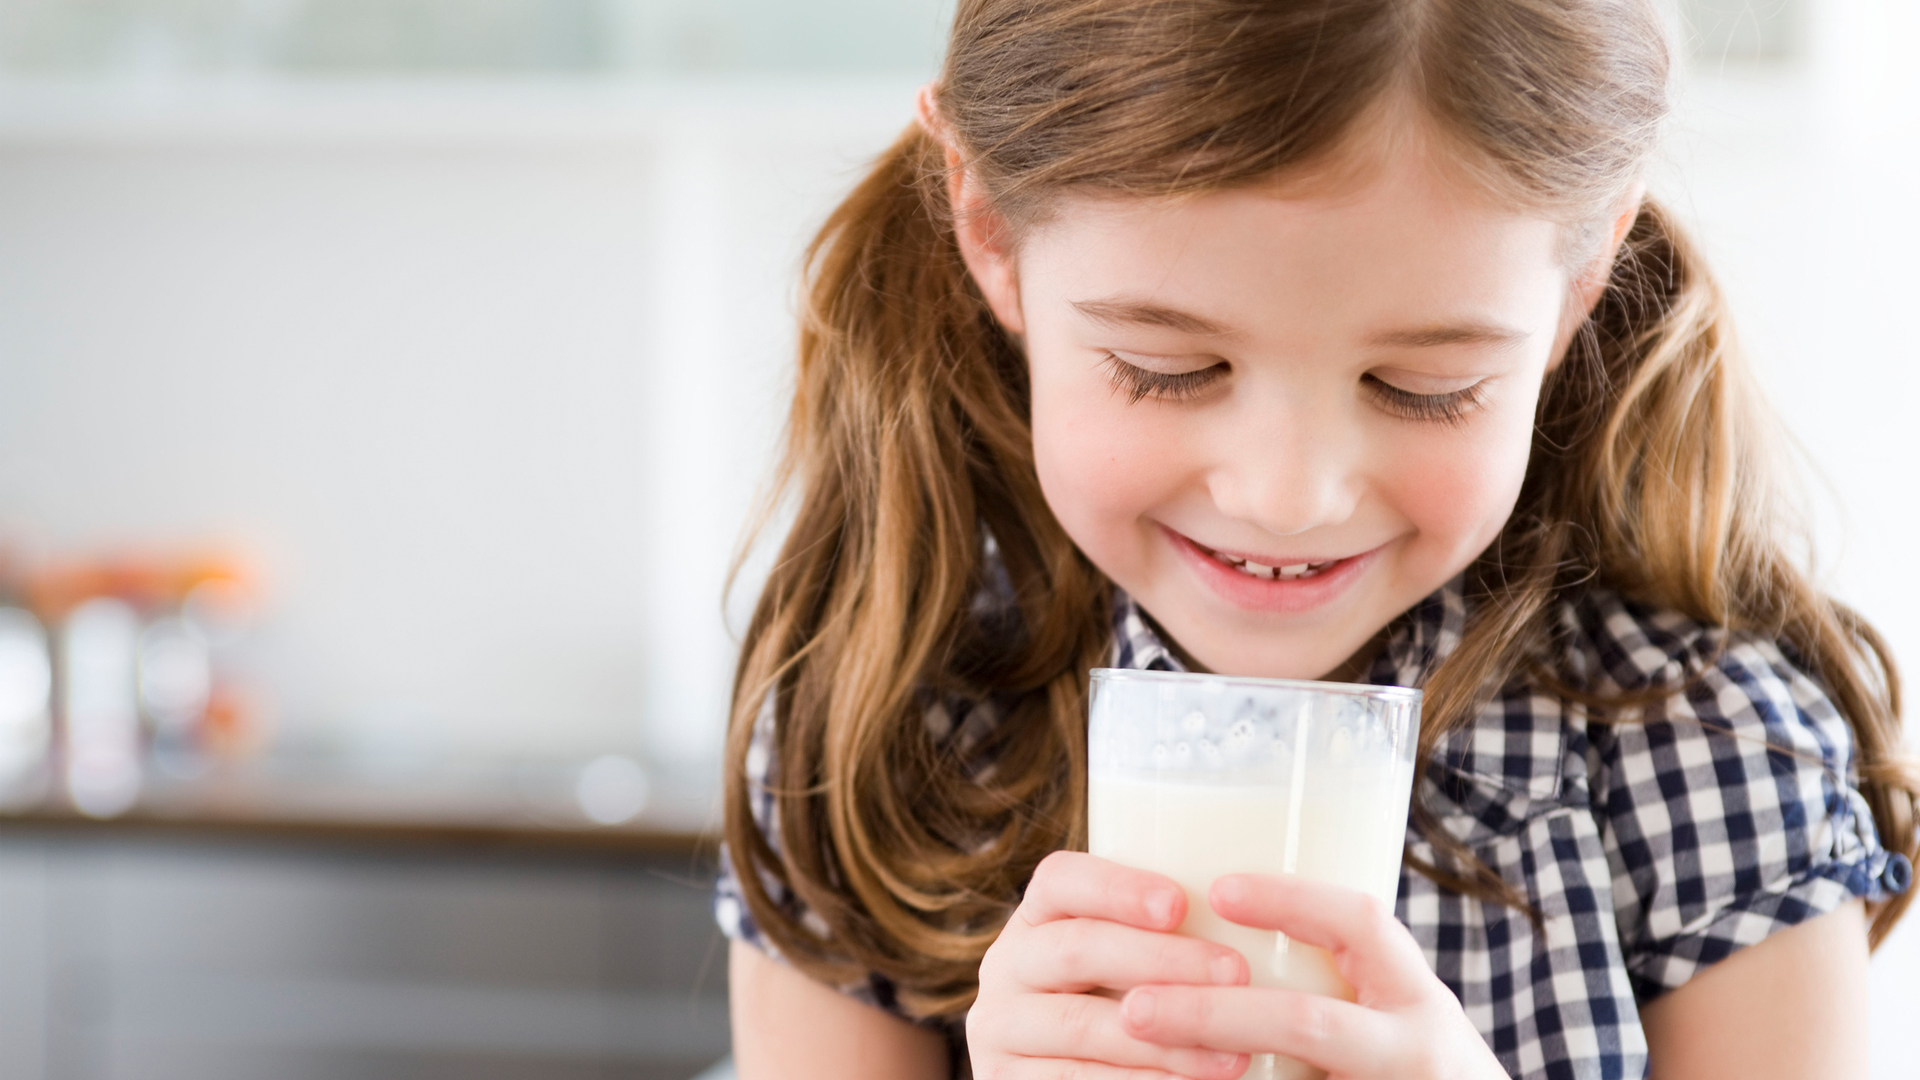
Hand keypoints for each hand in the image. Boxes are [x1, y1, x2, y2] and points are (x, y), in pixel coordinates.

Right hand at [969, 851, 1254, 1079]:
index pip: (1061, 880)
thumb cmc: (1142, 1007)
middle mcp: (1007, 965)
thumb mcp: (1140, 963)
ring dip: (1164, 1040)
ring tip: (1236, 1055)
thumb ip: (1177, 933)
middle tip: (1236, 974)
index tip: (1180, 903)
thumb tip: (1278, 898)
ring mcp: (1000, 1029)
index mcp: (1038, 917)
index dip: (1116, 887)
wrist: (1091, 1074)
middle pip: (1076, 947)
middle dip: (1161, 960)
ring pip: (1080, 1025)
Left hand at [1117, 874, 1508, 1079]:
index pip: (1361, 925)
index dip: (1289, 899)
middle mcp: (1413, 1052)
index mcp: (1418, 1000)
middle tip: (1135, 1008)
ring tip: (1141, 1046)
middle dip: (1211, 1013)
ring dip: (1205, 1071)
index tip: (1218, 889)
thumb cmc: (1416, 1072)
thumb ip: (1336, 985)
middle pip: (1305, 1023)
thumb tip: (1213, 922)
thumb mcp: (1399, 1020)